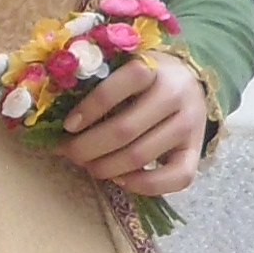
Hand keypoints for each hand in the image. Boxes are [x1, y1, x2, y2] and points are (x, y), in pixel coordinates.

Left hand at [58, 51, 208, 199]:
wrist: (190, 83)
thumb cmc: (145, 77)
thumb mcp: (125, 67)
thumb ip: (99, 81)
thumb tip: (57, 115)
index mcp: (155, 67)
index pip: (123, 83)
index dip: (91, 107)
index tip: (68, 126)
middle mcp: (176, 95)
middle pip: (125, 130)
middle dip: (88, 148)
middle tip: (69, 152)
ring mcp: (190, 125)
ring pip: (140, 157)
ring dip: (106, 168)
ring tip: (88, 165)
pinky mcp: (196, 152)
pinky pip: (174, 179)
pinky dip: (143, 185)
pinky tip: (120, 180)